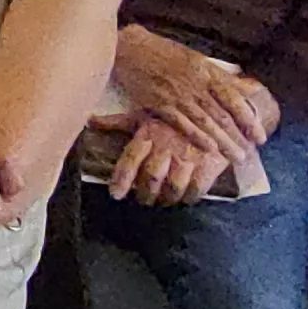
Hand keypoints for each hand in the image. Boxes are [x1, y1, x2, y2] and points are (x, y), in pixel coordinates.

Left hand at [105, 116, 241, 206]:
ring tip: (164, 201)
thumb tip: (90, 120)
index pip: (130, 159)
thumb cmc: (174, 112)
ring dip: (167, 199)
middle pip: (151, 178)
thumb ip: (118, 122)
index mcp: (149, 132)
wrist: (217, 107)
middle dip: (145, 195)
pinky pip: (197, 188)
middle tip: (144, 200)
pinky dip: (190, 197)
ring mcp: (189, 155)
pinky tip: (186, 197)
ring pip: (173, 187)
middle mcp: (167, 145)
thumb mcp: (146, 112)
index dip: (121, 180)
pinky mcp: (209, 163)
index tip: (116, 195)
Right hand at [112, 31, 277, 159]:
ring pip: (205, 122)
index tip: (259, 135)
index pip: (234, 98)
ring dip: (222, 141)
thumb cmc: (162, 52)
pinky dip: (196, 136)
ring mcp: (177, 94)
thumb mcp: (195, 58)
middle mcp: (195, 83)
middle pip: (222, 114)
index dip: (249, 118)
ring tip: (234, 156)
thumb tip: (243, 87)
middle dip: (237, 136)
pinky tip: (208, 148)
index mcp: (207, 71)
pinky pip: (182, 123)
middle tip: (249, 153)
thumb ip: (218, 75)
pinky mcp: (159, 103)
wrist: (129, 48)